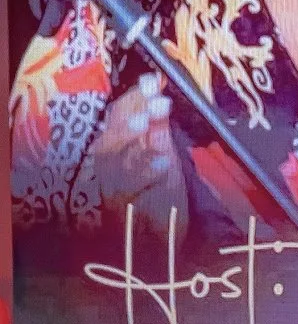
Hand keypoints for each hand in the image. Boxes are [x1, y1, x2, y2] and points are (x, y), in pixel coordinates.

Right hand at [91, 72, 188, 242]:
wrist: (165, 242)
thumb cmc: (162, 199)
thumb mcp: (165, 157)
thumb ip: (159, 130)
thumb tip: (159, 96)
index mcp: (116, 148)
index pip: (118, 116)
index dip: (134, 98)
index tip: (153, 81)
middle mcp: (106, 166)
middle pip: (110, 133)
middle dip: (133, 114)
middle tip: (157, 101)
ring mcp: (109, 187)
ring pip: (111, 159)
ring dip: (132, 138)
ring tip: (152, 123)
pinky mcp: (117, 210)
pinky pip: (123, 189)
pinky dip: (142, 174)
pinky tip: (162, 164)